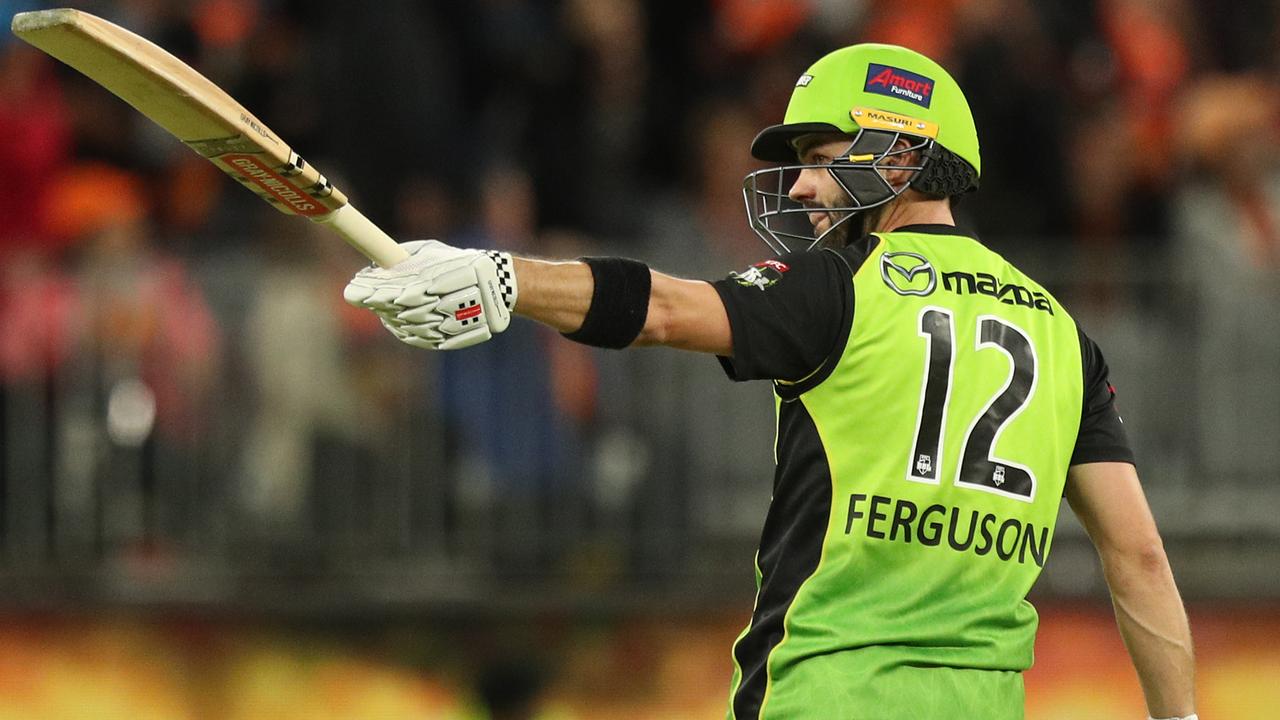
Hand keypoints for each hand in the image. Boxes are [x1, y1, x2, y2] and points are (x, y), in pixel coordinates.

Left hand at [344, 239, 517, 349]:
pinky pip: (418, 338)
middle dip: (374, 301)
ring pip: (404, 324)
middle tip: (356, 295)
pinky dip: (403, 331)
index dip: (369, 291)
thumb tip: (374, 264)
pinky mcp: (449, 337)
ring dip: (387, 316)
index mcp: (434, 279)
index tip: (352, 289)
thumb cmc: (460, 263)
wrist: (498, 287)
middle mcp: (439, 302)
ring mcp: (444, 322)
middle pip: (395, 308)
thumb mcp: (434, 251)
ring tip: (378, 307)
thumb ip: (404, 256)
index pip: (392, 288)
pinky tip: (393, 322)